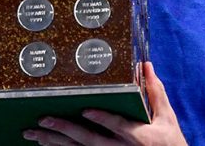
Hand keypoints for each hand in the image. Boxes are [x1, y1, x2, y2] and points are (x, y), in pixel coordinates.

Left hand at [23, 62, 185, 145]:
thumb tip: (146, 66)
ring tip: (35, 133)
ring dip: (55, 142)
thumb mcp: (167, 118)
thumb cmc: (169, 142)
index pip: (117, 126)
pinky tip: (46, 144)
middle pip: (89, 140)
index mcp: (138, 136)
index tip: (86, 110)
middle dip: (65, 130)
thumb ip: (155, 92)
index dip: (102, 119)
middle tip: (45, 120)